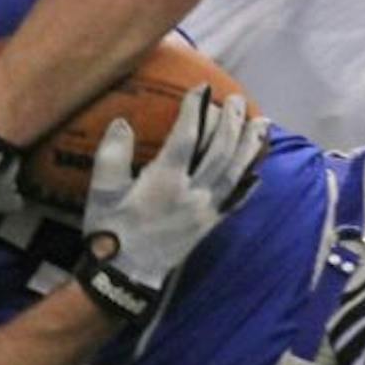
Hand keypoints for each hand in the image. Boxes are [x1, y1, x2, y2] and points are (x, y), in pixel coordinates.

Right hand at [76, 88, 267, 323]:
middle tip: (237, 100)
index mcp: (165, 181)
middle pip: (220, 151)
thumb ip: (112, 155)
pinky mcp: (211, 225)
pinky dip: (249, 183)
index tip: (203, 88)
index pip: (187, 136)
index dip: (196, 109)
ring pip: (235, 172)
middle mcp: (193, 193)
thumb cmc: (110, 231)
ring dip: (250, 145)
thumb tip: (123, 122)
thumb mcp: (102, 191)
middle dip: (230, 122)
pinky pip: (236, 200)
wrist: (125, 277)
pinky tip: (259, 170)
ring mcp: (206, 210)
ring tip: (262, 123)